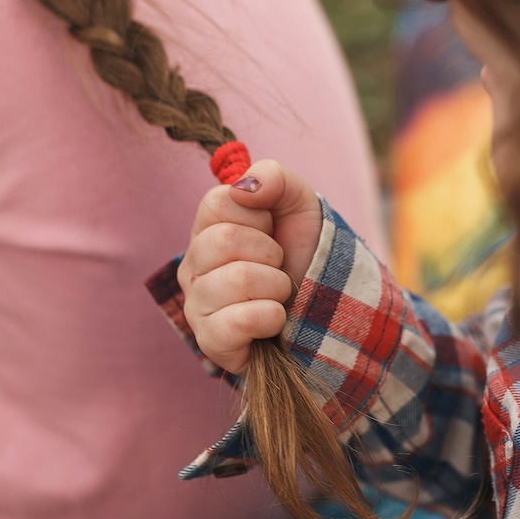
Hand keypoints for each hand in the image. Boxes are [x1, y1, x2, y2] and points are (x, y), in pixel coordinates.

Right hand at [178, 160, 323, 374]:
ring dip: (277, 286)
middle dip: (270, 252)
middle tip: (278, 266)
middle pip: (224, 240)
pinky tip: (274, 321)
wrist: (326, 310)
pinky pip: (239, 321)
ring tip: (278, 294)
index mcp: (206, 231)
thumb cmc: (304, 254)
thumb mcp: (299, 204)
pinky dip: (271, 317)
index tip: (271, 231)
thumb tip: (245, 187)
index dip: (258, 215)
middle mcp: (193, 267)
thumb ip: (273, 177)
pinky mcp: (210, 341)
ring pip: (238, 279)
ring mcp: (197, 306)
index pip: (217, 202)